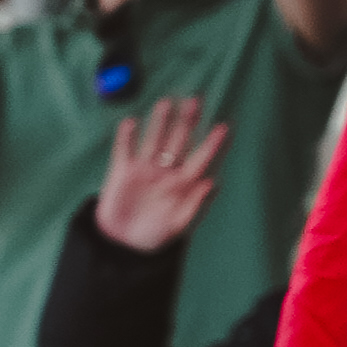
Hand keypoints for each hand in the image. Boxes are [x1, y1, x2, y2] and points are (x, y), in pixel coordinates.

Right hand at [94, 97, 232, 253]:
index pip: (201, 159)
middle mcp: (165, 171)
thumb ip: (195, 204)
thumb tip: (213, 183)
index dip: (212, 144)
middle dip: (187, 122)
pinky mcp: (122, 171)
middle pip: (178, 141)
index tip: (224, 128)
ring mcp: (144, 169)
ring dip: (159, 122)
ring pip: (154, 139)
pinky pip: (125, 149)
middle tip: (195, 101)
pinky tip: (131, 123)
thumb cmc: (153, 236)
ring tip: (166, 103)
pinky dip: (127, 137)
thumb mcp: (178, 226)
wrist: (122, 245)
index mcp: (182, 183)